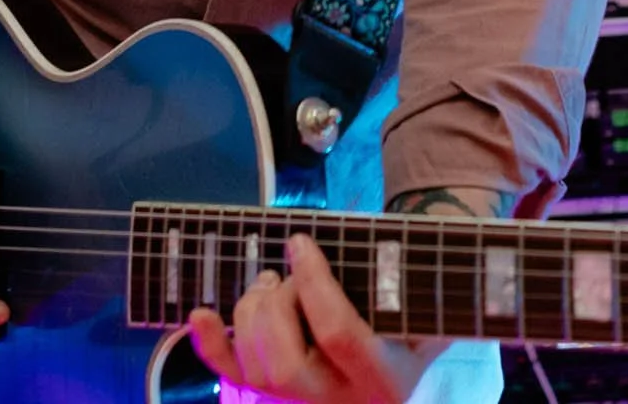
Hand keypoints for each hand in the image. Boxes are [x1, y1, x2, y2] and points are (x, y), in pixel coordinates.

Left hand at [189, 234, 433, 402]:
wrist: (398, 371)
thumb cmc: (414, 326)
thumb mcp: (426, 312)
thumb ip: (405, 286)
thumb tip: (378, 241)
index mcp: (384, 380)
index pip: (338, 335)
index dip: (313, 285)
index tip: (300, 243)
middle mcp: (339, 402)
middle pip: (285, 363)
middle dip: (277, 307)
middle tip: (284, 276)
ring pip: (258, 371)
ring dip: (252, 314)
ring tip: (269, 284)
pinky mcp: (276, 399)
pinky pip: (234, 378)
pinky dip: (211, 346)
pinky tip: (201, 314)